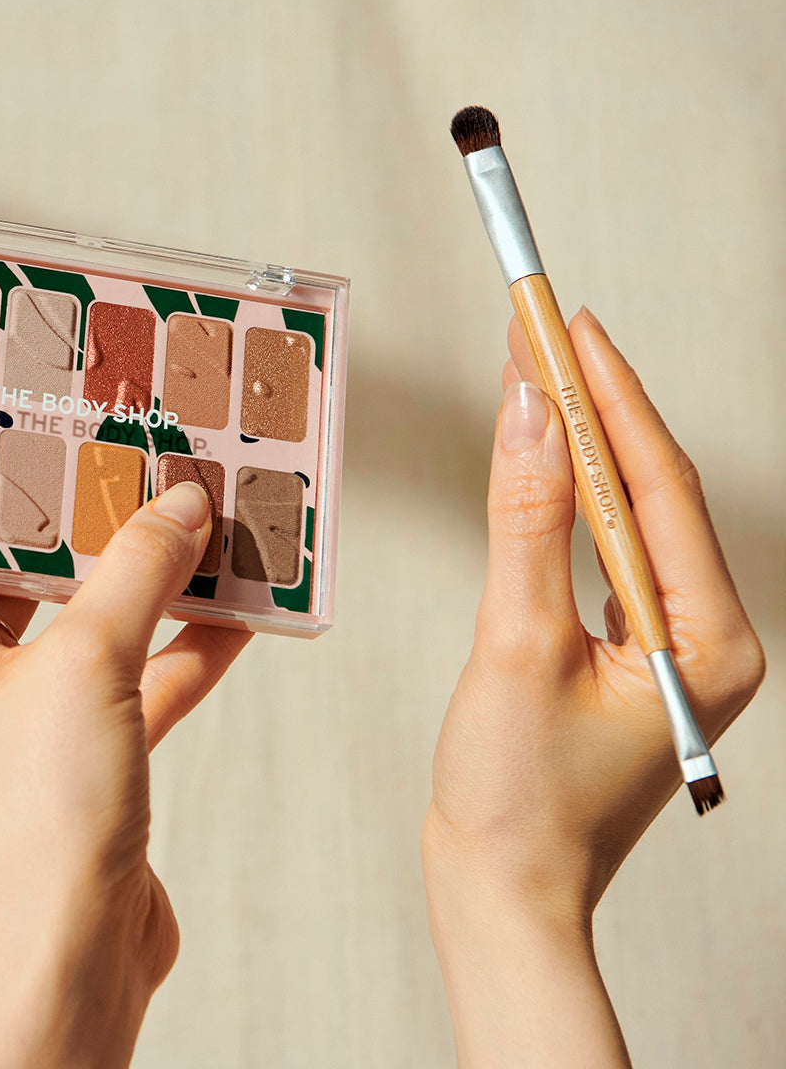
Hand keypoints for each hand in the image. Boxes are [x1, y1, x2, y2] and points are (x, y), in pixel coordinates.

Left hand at [0, 481, 250, 1068]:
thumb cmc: (39, 822)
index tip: (46, 432)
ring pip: (96, 623)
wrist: (77, 957)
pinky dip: (184, 645)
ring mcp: (30, 714)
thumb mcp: (89, 662)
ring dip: (153, 582)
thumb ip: (138, 571)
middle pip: (32, 572)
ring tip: (205, 523)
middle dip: (94, 526)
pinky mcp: (88, 749)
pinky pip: (139, 676)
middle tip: (141, 462)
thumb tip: (180, 505)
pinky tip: (238, 608)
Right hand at [421, 308, 763, 1066]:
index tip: (567, 324)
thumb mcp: (516, 646)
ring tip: (536, 374)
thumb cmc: (517, 796)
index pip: (659, 487)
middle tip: (544, 329)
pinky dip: (566, 501)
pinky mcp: (628, 652)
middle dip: (595, 406)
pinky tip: (539, 462)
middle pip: (649, 493)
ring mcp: (669, 645)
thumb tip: (529, 412)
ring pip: (625, 517)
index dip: (610, 396)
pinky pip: (603, 554)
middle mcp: (707, 637)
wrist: (502, 888)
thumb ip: (525, 522)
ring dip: (577, 447)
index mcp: (710, 640)